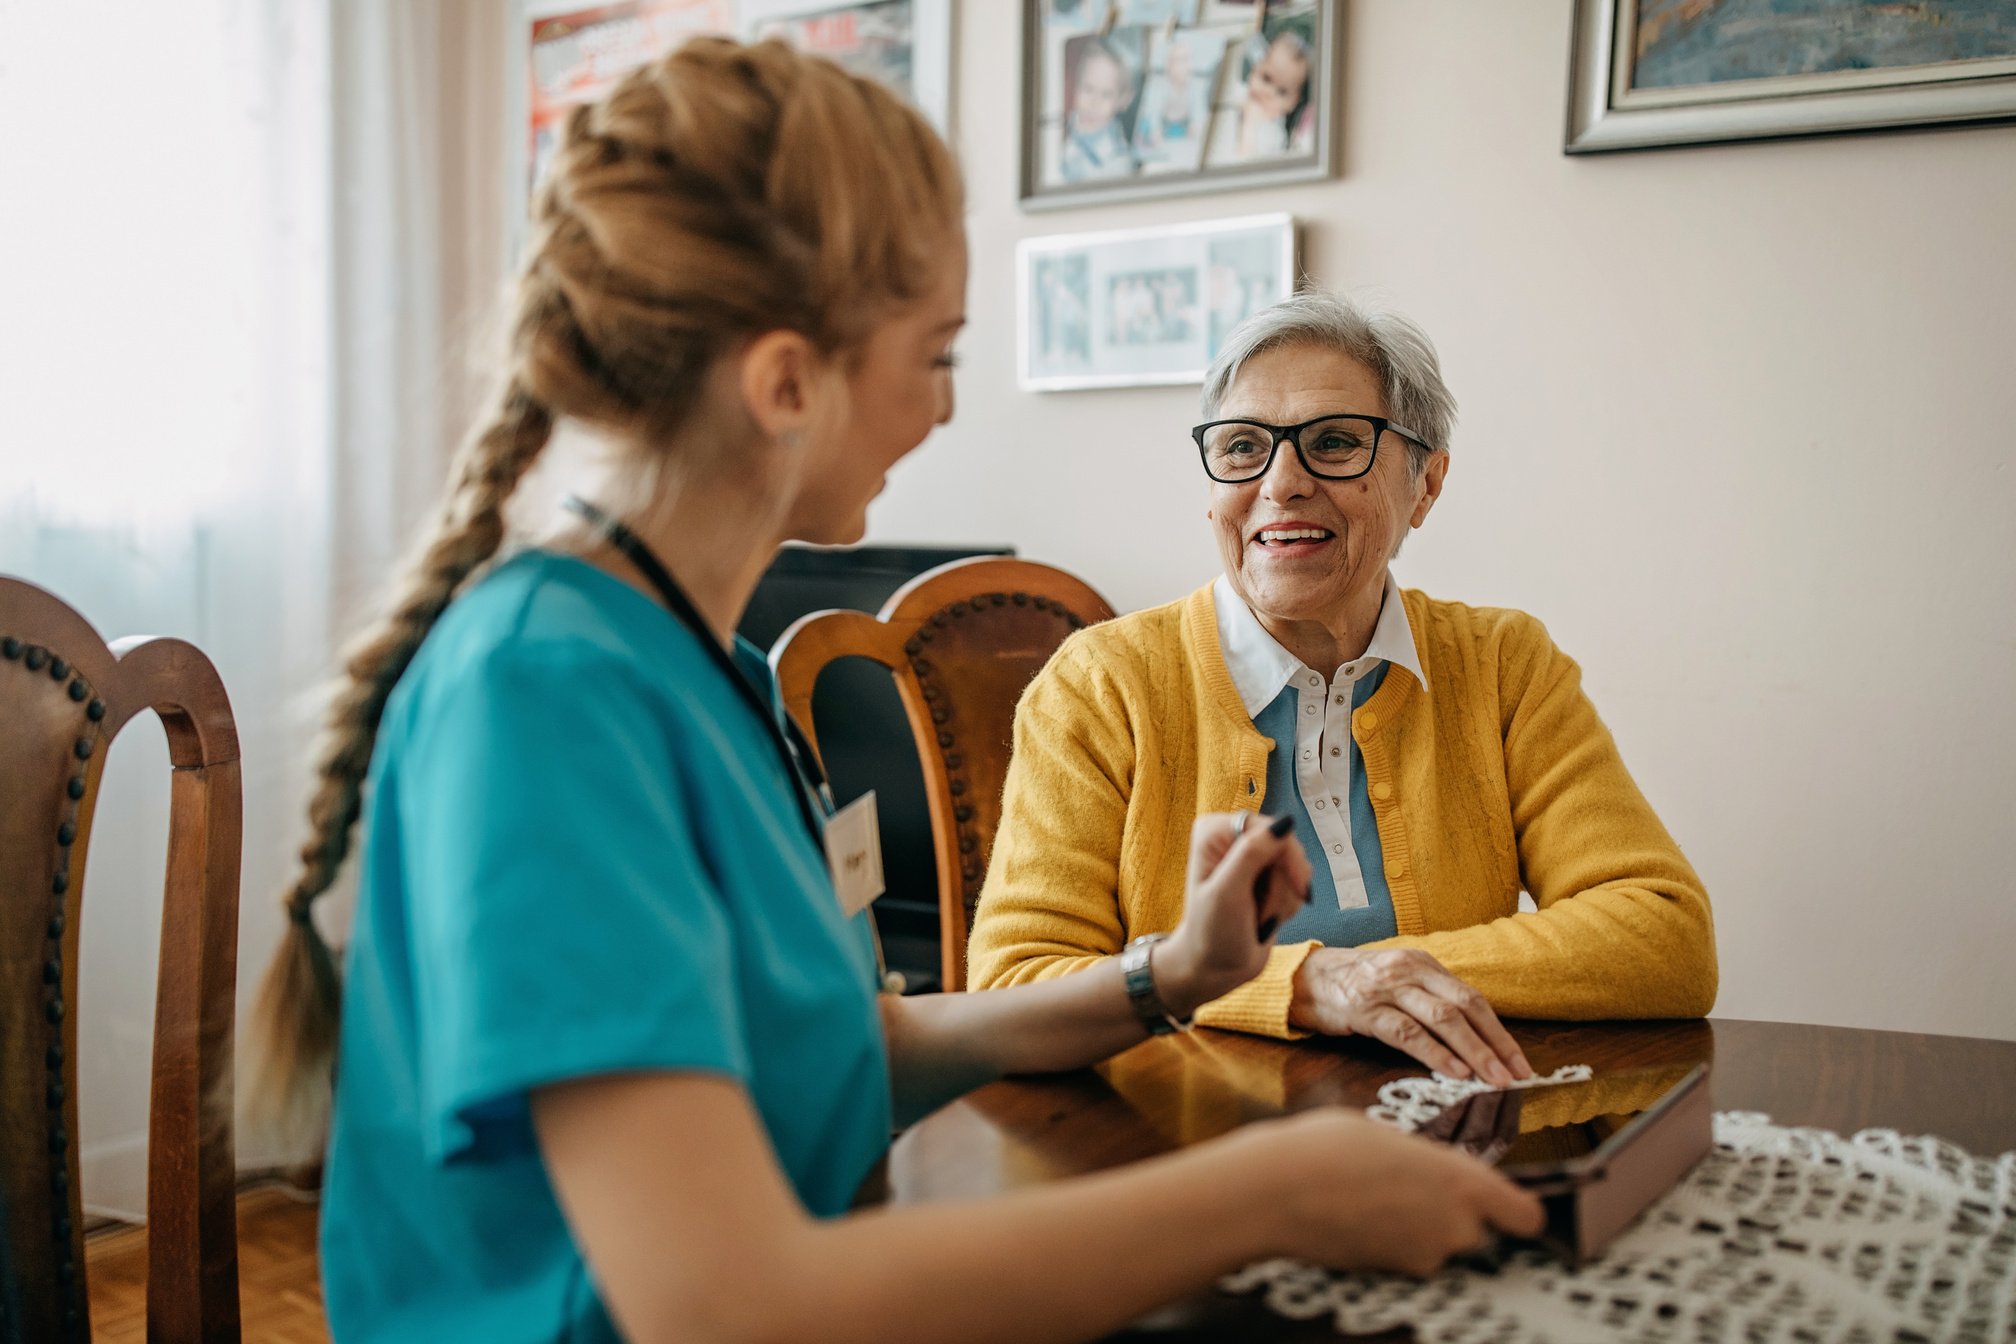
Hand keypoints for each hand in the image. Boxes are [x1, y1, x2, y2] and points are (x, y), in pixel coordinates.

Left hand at [1157, 812, 1311, 1015]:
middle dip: (1284, 885)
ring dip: (1285, 898)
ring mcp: (1251, 858)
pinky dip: (1288, 904)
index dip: (1289, 857)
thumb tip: (1285, 822)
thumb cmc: (1212, 934)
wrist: (1216, 969)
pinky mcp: (1266, 877)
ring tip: (1260, 918)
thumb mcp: (1228, 893)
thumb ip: (1252, 854)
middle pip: (1287, 847)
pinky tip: (1267, 918)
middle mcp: (1233, 838)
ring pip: (1296, 866)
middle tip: (1262, 913)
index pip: (1271, 828)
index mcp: (1215, 831)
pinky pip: (1297, 881)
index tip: (1297, 887)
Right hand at [1235, 1107, 1543, 1276]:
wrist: (1275, 1191)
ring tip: (1373, 1195)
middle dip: (1450, 1212)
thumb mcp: (1386, 1135)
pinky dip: (1391, 1240)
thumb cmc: (1326, 1149)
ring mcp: (1422, 1256)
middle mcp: (1452, 1226)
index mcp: (1461, 1181)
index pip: (1525, 1214)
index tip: (1507, 1203)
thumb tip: (1431, 1173)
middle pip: (1476, 1229)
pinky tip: (1358, 1214)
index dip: (1518, 1210)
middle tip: (1408, 1186)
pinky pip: (1406, 1254)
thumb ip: (1425, 1161)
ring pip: (1437, 1242)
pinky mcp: (1392, 1274)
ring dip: (1418, 1226)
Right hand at [1289, 947, 1532, 1085]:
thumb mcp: (1398, 982)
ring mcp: (1388, 989)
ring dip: (1474, 1052)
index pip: (1473, 999)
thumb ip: (1431, 1000)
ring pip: (1443, 1018)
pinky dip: (1435, 1052)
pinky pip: (1408, 1032)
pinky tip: (1453, 1070)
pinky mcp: (1366, 1010)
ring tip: (1493, 1079)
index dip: (1500, 1032)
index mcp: (1424, 963)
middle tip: (1517, 1076)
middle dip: (1495, 1044)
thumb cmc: (1356, 986)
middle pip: (1465, 1007)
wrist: (1304, 979)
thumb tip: (1474, 1039)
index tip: (1520, 1063)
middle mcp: (1410, 970)